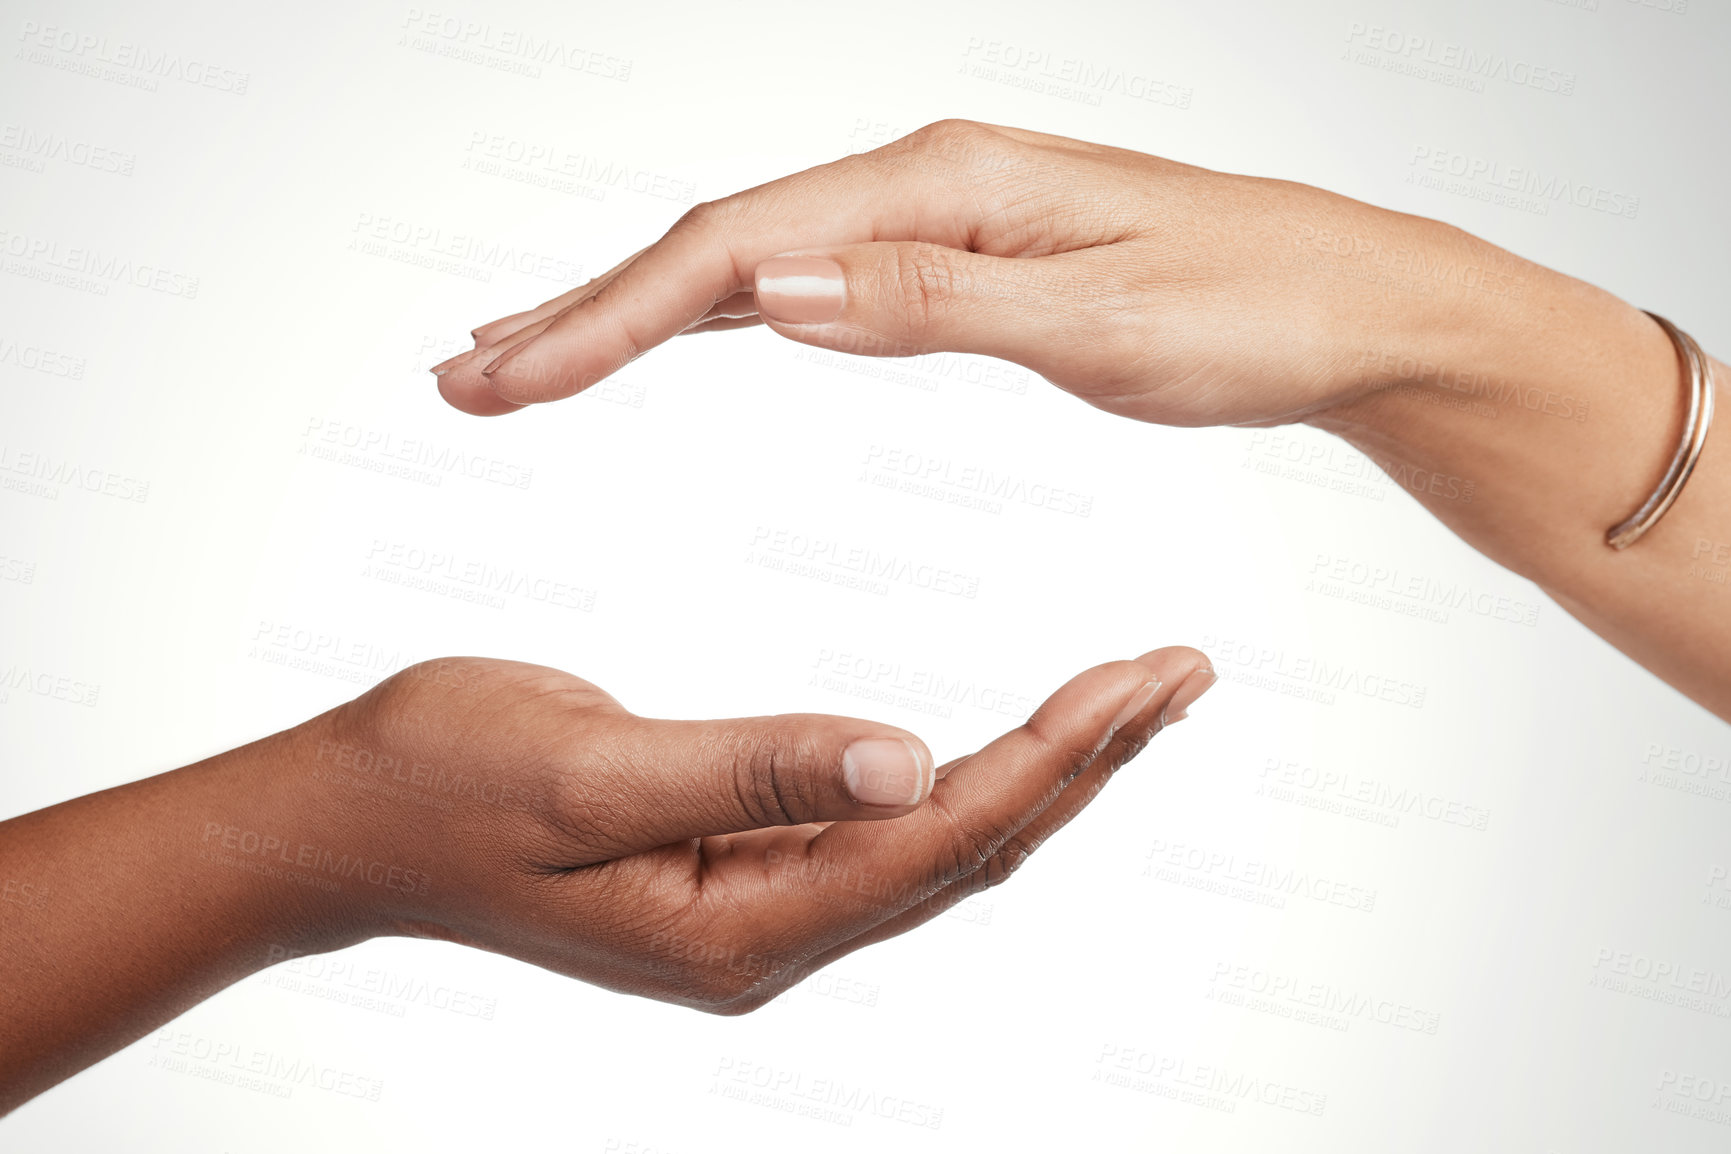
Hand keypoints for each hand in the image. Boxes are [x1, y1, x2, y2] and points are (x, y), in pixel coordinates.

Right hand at [317, 650, 1214, 1011]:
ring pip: (937, 844)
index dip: (1051, 758)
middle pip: (965, 849)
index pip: (938, 838)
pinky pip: (884, 833)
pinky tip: (1015, 743)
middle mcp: (767, 932)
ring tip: (1134, 699)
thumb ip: (752, 767)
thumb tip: (914, 755)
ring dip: (1042, 770)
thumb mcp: (586, 768)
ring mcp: (756, 909)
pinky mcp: (739, 868)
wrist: (349, 819)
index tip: (1142, 678)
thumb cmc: (441, 784)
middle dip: (1084, 762)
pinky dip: (966, 778)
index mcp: (738, 923)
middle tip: (1182, 674)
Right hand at [431, 119, 1514, 428]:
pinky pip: (810, 283)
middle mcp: (926, 185)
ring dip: (633, 315)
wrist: (1357, 305)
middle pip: (716, 243)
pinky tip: (676, 335)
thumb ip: (932, 305)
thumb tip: (775, 292)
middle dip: (586, 313)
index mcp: (944, 186)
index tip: (510, 377)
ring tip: (530, 359)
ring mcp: (940, 219)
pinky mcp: (961, 261)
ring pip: (751, 263)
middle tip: (468, 373)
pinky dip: (721, 315)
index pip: (736, 248)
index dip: (609, 318)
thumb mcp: (1100, 323)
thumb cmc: (1255, 310)